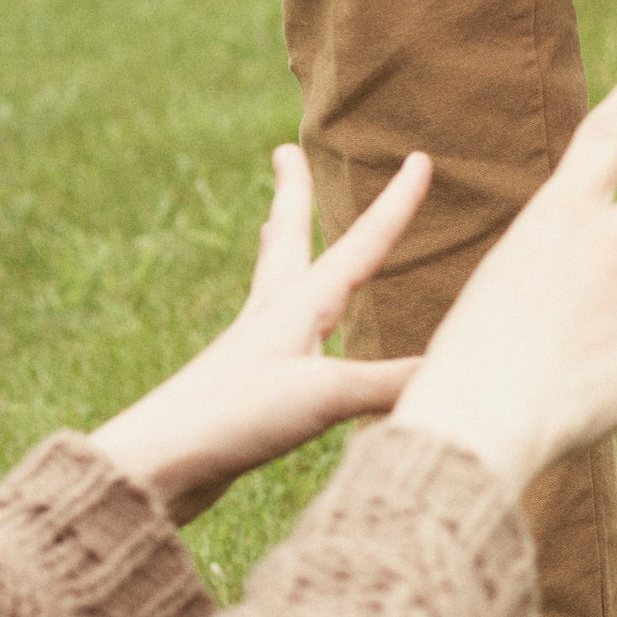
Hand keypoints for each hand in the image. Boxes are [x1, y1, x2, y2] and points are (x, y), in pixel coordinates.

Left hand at [93, 148, 428, 522]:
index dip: (396, 205)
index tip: (418, 159)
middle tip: (283, 152)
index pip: (360, 246)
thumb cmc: (233, 419)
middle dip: (292, 195)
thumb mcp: (325, 396)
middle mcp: (271, 318)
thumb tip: (459, 367)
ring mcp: (252, 352)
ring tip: (268, 225)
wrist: (156, 464)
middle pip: (285, 239)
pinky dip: (280, 313)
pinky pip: (271, 334)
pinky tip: (281, 336)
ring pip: (272, 282)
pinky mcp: (240, 390)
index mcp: (296, 307)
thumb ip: (392, 380)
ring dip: (277, 245)